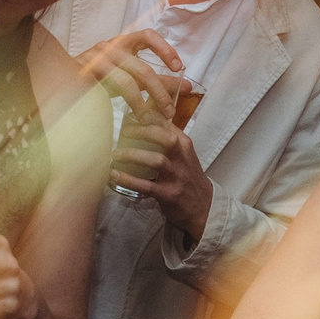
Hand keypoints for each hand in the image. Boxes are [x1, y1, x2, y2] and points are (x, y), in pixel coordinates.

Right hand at [78, 28, 186, 115]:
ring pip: (127, 81)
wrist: (62, 84)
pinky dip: (124, 104)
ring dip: (143, 103)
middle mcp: (109, 47)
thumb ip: (158, 82)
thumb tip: (189, 86)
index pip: (147, 36)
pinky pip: (110, 91)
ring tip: (151, 119)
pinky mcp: (85, 75)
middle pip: (142, 68)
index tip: (178, 67)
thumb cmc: (103, 81)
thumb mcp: (134, 79)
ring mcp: (95, 60)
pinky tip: (131, 116)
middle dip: (160, 91)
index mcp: (123, 43)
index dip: (165, 49)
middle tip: (170, 111)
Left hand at [111, 110, 215, 240]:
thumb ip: (167, 138)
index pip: (167, 123)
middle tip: (123, 132)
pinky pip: (146, 185)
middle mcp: (182, 158)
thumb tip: (142, 120)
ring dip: (132, 156)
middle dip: (141, 132)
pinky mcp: (169, 194)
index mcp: (184, 145)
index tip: (131, 112)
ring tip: (115, 155)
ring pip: (155, 160)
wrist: (204, 206)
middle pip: (164, 138)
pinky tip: (115, 175)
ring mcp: (176, 176)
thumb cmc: (188, 176)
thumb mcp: (184, 153)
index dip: (149, 114)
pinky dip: (128, 180)